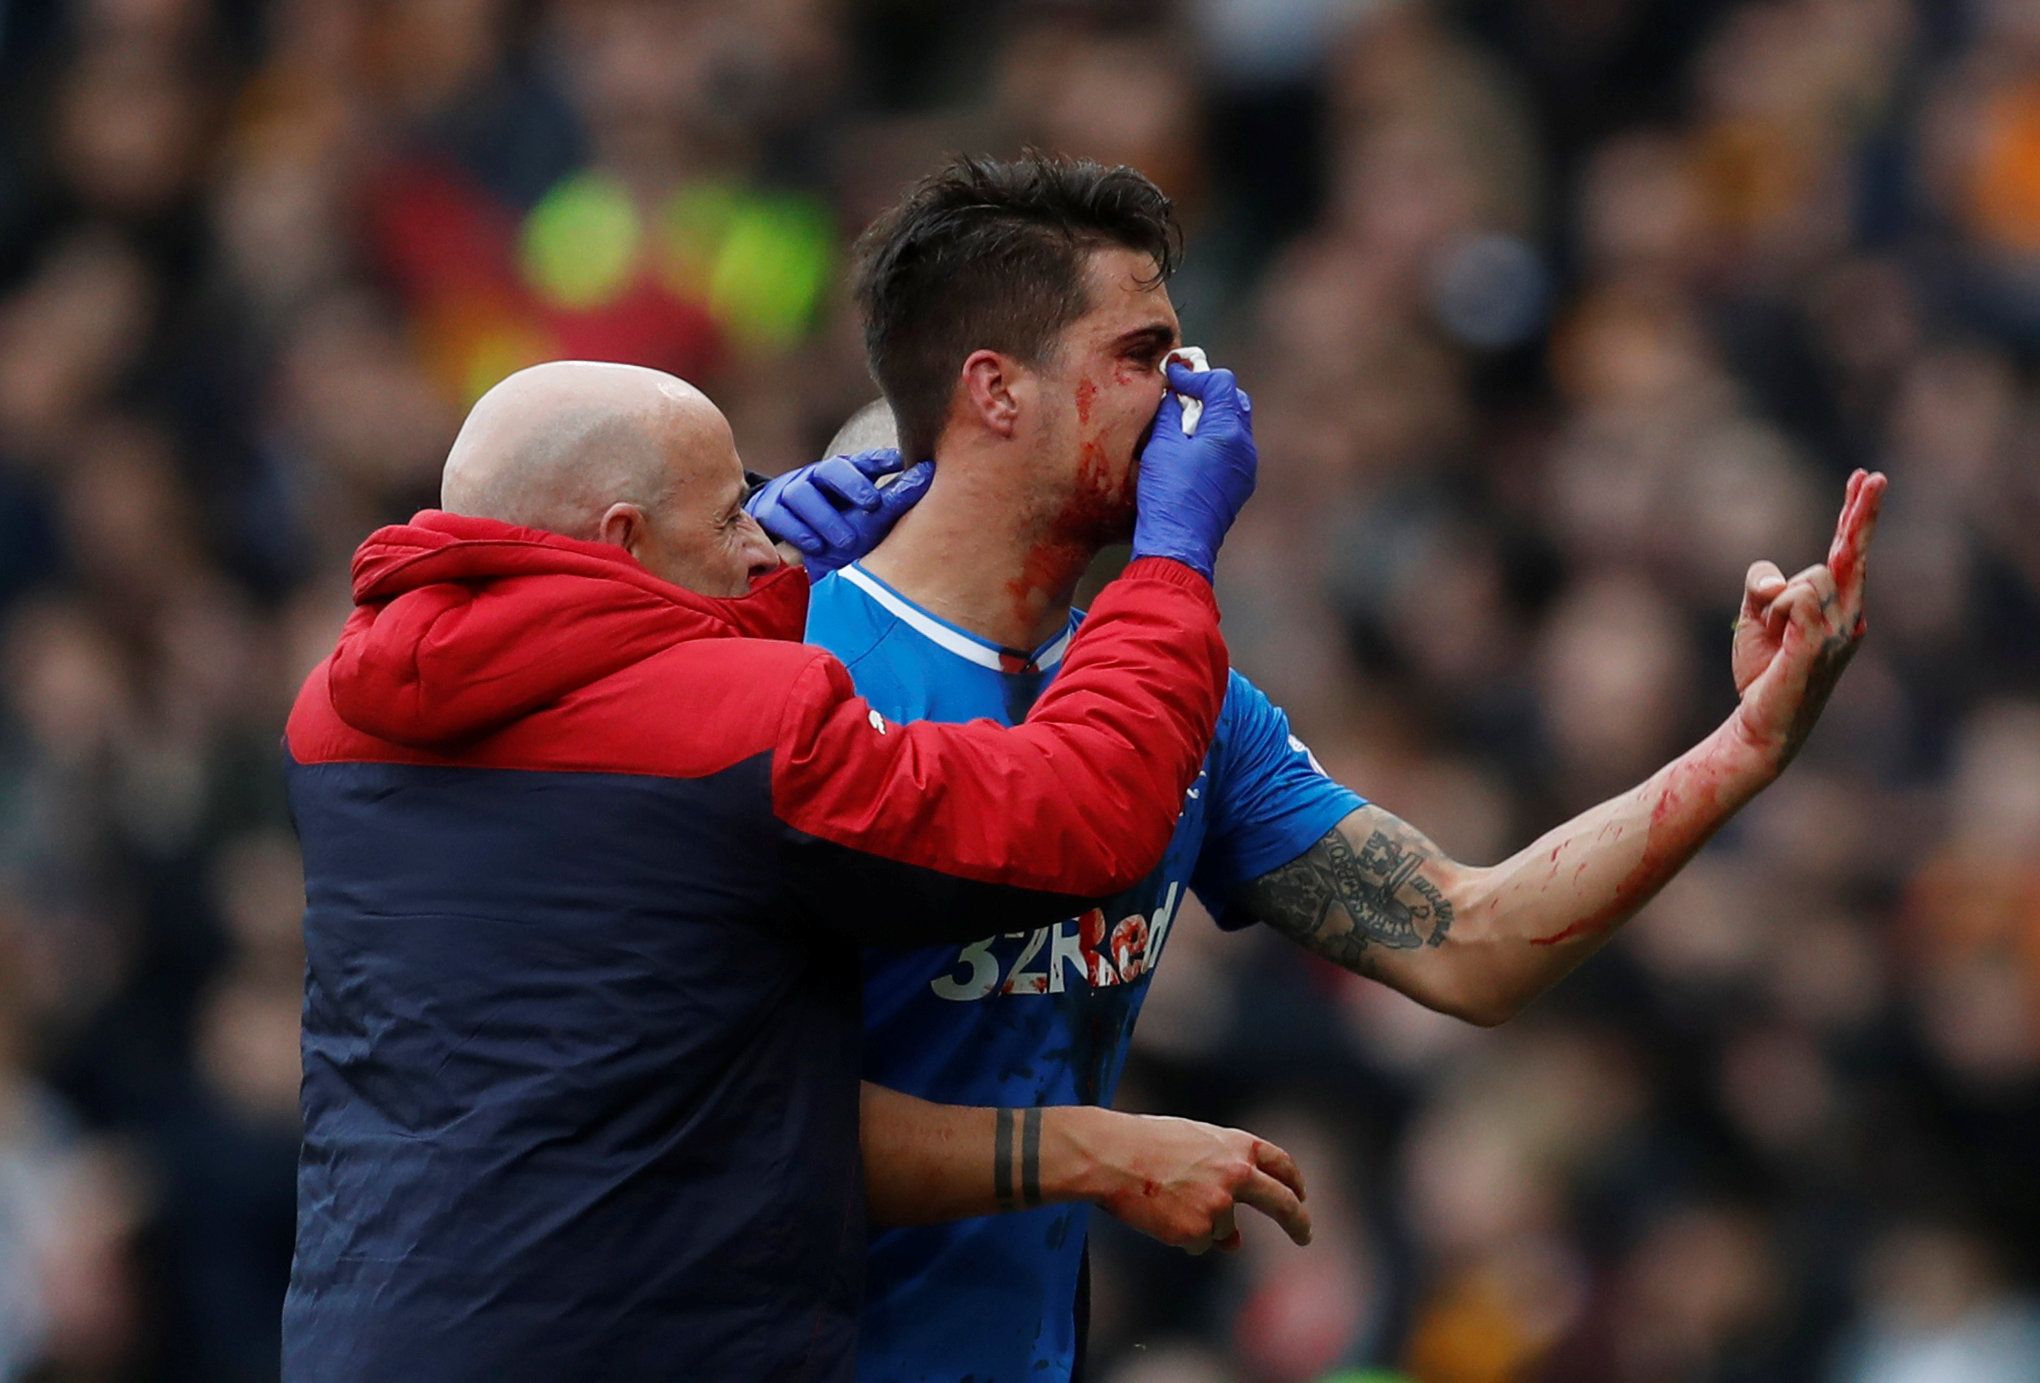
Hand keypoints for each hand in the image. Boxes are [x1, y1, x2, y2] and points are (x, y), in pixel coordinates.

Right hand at [745, 449, 932, 579]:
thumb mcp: (865, 510)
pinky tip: (816, 547)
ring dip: (825, 517)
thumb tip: (926, 473)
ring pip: (802, 494)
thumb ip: (893, 494)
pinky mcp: (769, 512)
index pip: (862, 461)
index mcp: (843, 473)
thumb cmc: (835, 520)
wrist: (783, 534)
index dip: (880, 461)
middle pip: (832, 469)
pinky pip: (779, 517)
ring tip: (846, 541)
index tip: (899, 464)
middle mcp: (817, 477)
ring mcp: (790, 492)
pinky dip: (798, 532)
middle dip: (852, 484)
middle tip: (872, 504)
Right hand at [1078, 1109, 1309, 1253]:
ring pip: (1224, 1232)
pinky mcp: (1198, 1232)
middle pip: (1283, 1203)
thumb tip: (1236, 1242)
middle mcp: (1237, 1175)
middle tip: (1305, 1235)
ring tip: (1165, 1200)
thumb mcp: (1191, 1147)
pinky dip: (1181, 1236)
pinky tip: (1158, 1215)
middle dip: (1298, 1222)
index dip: (1293, 1180)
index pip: (1280, 1164)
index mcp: (1236, 1145)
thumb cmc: (1143, 1143)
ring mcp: (1220, 1206)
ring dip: (1201, 1225)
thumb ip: (1221, 1179)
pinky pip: (1197, 1245)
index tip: (1301, 1194)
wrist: (1110, 1156)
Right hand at [1130, 362, 1257, 578]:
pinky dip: (1216, 439)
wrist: (1178, 545)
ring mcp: (1246, 468)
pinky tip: (1192, 448)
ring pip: (1235, 426)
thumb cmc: (1167, 496)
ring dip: (1213, 416)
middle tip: (1180, 394)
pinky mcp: (1239, 485)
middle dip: (1208, 393)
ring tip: (1184, 421)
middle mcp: (1245, 448)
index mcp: (1228, 432)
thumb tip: (1173, 395)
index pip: (1221, 383)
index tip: (1172, 375)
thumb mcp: (1162, 446)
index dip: (1195, 375)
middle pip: (1234, 401)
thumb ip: (1170, 413)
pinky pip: (1233, 450)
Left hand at [1730, 468, 1886, 768]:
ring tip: (1771, 640)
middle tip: (1872, 475)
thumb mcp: (1753, 617)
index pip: (1847, 553)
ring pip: (1802, 580)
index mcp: (1836, 608)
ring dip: (1770, 606)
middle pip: (1849, 554)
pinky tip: (1782, 629)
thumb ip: (1761, 587)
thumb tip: (1774, 580)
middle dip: (1860, 514)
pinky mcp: (1815, 649)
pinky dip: (1782, 609)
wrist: (1760, 724)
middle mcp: (1848, 618)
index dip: (1854, 516)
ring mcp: (1836, 634)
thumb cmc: (1762, 671)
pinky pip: (1800, 603)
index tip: (1863, 478)